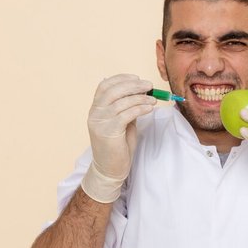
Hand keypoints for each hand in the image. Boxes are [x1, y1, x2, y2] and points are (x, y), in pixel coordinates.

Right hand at [80, 74, 155, 202]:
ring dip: (140, 98)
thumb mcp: (122, 122)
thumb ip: (127, 107)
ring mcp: (99, 123)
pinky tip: (149, 108)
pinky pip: (126, 114)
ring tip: (153, 100)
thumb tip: (141, 92)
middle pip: (113, 90)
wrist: (109, 169)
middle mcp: (95, 114)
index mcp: (96, 109)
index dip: (121, 79)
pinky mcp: (108, 132)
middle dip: (133, 86)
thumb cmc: (118, 146)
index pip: (104, 85)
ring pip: (121, 102)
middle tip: (149, 86)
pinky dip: (139, 108)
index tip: (137, 78)